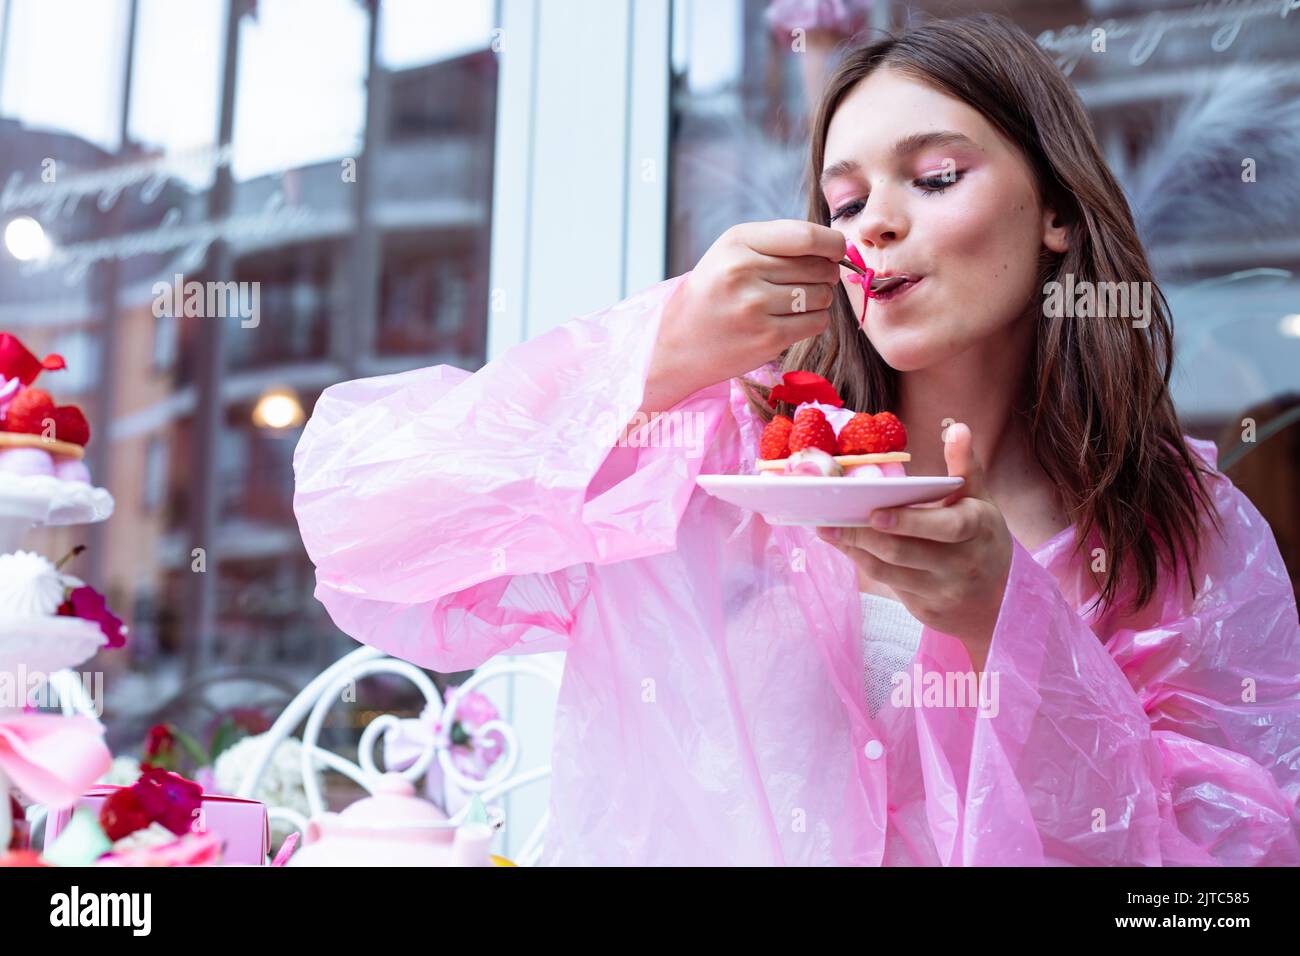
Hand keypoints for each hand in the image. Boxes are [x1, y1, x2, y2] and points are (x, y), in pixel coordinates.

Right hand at [646, 220, 845, 407]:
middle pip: (819, 267)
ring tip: (795, 302)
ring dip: (820, 298)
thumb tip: (838, 246)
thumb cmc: (715, 291)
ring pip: (822, 296)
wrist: (678, 341)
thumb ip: (779, 241)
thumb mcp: (733, 252)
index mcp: (738, 242)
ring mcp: (755, 307)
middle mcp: (744, 271)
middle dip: (826, 273)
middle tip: (808, 281)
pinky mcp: (766, 338)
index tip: (836, 251)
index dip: (833, 243)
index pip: (806, 236)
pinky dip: (814, 320)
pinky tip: (792, 319)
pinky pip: (817, 322)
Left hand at [817, 423, 1012, 669]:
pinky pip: (888, 584)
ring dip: (855, 549)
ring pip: (889, 571)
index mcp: (978, 530)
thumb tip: (958, 427)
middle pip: (906, 552)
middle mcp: (962, 564)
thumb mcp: (981, 502)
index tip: (875, 513)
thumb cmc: (982, 539)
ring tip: (827, 529)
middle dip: (864, 536)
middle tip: (832, 518)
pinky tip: (844, 546)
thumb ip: (966, 466)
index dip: (910, 522)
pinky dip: (863, 563)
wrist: (998, 601)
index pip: (947, 527)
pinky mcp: (925, 609)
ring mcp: (943, 591)